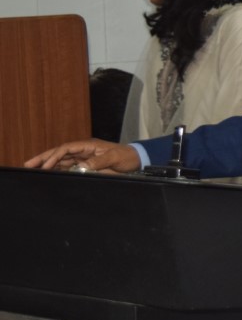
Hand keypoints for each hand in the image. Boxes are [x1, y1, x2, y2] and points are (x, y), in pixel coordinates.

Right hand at [24, 139, 141, 173]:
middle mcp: (83, 150)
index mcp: (88, 145)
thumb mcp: (114, 158)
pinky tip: (49, 174)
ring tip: (33, 170)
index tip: (45, 166)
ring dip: (48, 164)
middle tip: (28, 164)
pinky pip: (68, 167)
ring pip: (61, 160)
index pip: (66, 149)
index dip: (54, 156)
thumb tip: (82, 167)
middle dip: (44, 158)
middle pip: (59, 153)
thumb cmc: (126, 156)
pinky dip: (58, 169)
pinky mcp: (86, 165)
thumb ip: (99, 162)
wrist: (135, 160)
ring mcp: (83, 158)